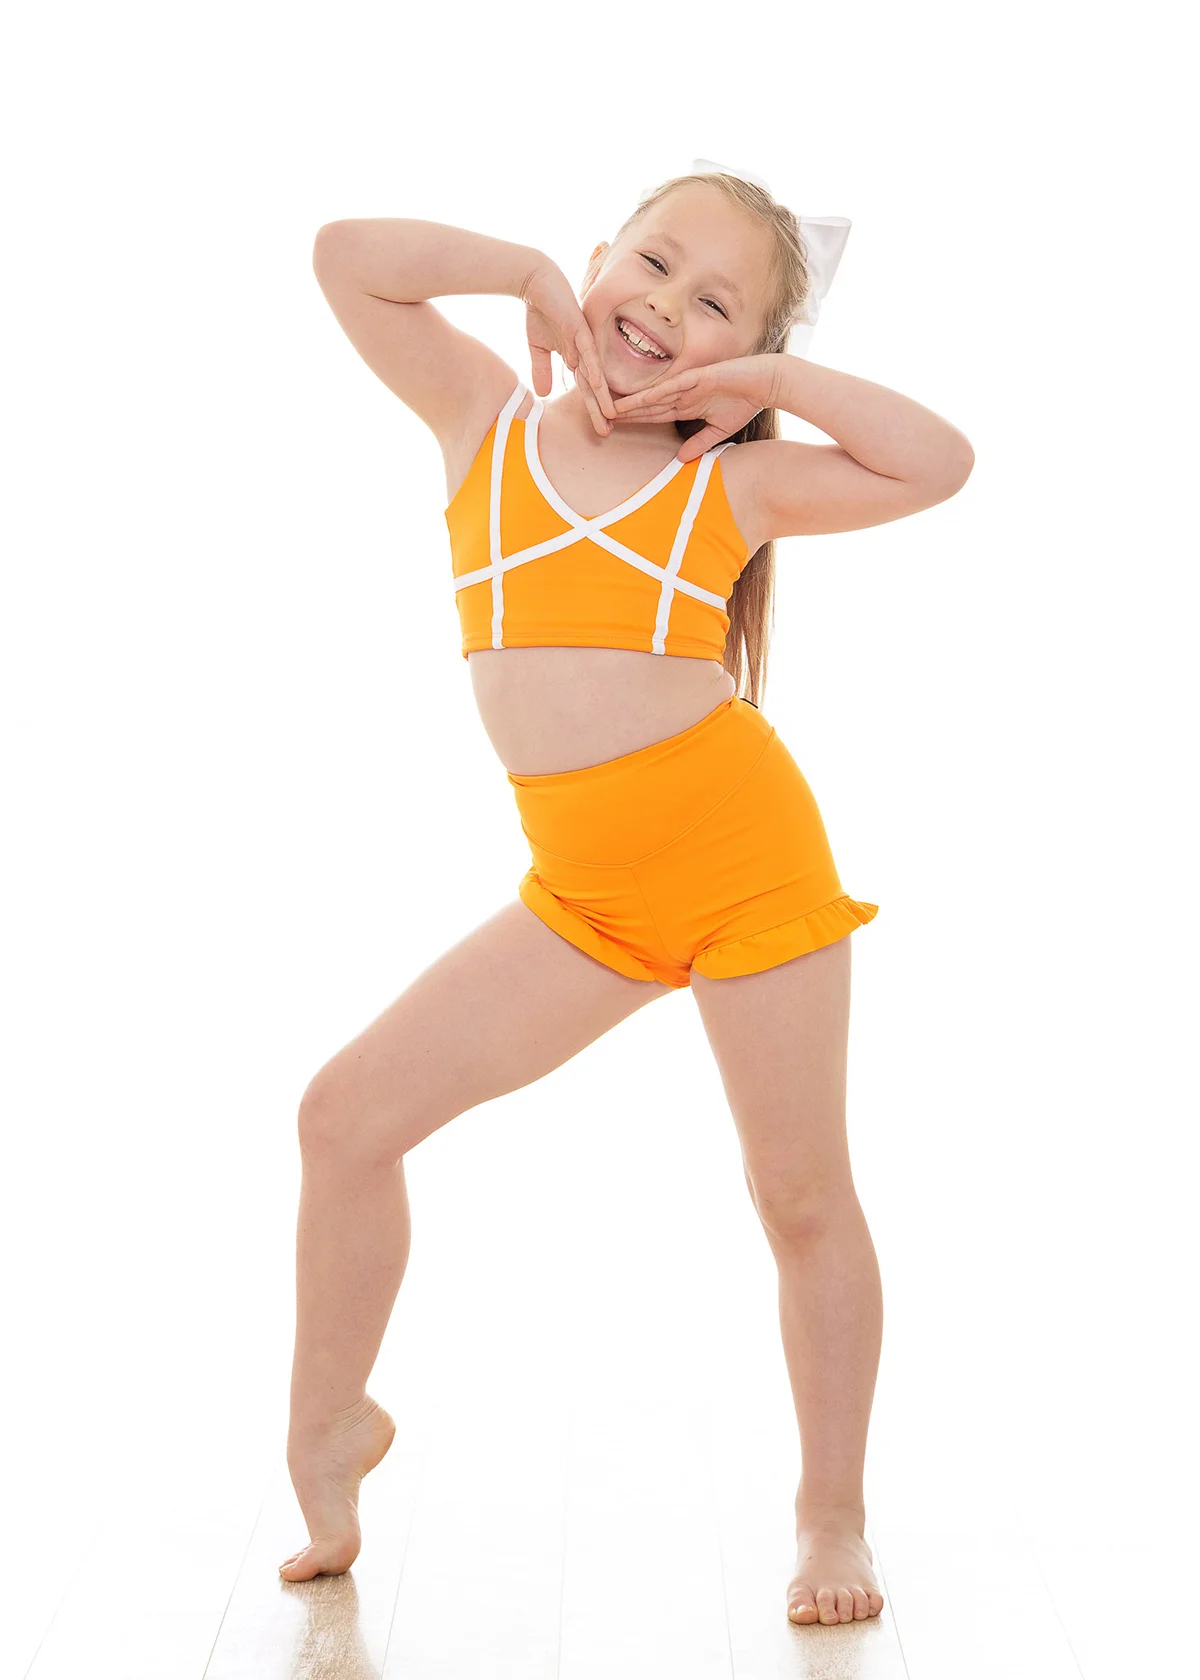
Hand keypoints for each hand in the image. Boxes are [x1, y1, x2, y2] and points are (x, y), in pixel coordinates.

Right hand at [520, 259, 615, 437]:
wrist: (536, 282)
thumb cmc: (540, 310)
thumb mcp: (538, 347)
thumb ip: (542, 370)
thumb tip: (542, 394)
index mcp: (577, 357)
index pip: (585, 389)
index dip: (592, 409)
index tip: (600, 429)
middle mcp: (585, 352)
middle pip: (594, 387)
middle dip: (600, 410)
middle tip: (607, 433)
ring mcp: (584, 341)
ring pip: (595, 373)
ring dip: (602, 396)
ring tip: (611, 417)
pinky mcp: (579, 328)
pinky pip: (588, 351)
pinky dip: (593, 368)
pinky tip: (599, 385)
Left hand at [609, 356, 772, 461]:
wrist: (765, 383)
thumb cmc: (745, 403)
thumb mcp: (719, 430)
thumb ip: (699, 443)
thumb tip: (680, 459)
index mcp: (686, 405)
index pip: (653, 414)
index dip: (634, 420)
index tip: (613, 426)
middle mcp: (682, 393)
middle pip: (647, 405)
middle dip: (625, 412)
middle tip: (600, 417)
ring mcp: (688, 383)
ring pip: (654, 395)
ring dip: (633, 402)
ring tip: (610, 408)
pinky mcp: (698, 377)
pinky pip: (672, 386)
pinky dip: (656, 392)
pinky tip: (639, 399)